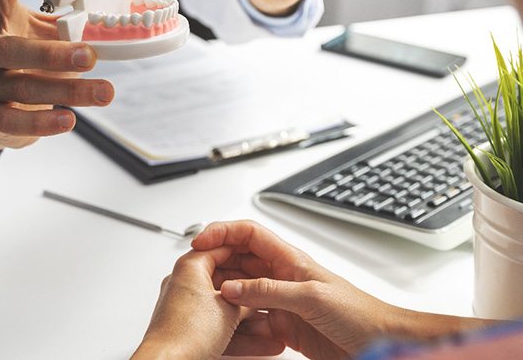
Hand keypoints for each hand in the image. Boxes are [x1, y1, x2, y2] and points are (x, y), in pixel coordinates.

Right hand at [0, 0, 114, 159]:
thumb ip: (95, 11)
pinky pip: (13, 120)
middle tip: (90, 55)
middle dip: (51, 52)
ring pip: (23, 86)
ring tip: (105, 93)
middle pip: (11, 47)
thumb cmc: (35, 60)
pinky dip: (42, 123)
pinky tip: (69, 121)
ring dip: (66, 91)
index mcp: (5, 18)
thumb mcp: (57, 32)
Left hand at [132, 246, 284, 359]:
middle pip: (226, 280)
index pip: (221, 248)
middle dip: (252, 291)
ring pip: (224, 308)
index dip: (247, 253)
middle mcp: (185, 284)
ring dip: (250, 318)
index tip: (263, 259)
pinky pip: (219, 327)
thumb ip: (247, 298)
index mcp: (190, 267)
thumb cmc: (186, 333)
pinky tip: (261, 342)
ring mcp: (186, 308)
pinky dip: (239, 334)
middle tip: (271, 292)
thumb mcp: (229, 309)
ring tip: (272, 325)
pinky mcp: (189, 330)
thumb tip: (258, 297)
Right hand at [192, 221, 487, 359]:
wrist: (379, 342)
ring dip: (224, 294)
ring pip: (242, 290)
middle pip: (240, 259)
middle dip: (217, 263)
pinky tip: (227, 327)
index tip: (199, 242)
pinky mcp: (283, 324)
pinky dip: (238, 321)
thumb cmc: (358, 312)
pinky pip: (251, 317)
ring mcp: (281, 300)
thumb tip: (231, 287)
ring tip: (205, 301)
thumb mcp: (310, 297)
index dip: (222, 231)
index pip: (248, 233)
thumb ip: (269, 291)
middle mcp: (282, 275)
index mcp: (289, 258)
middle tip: (195, 275)